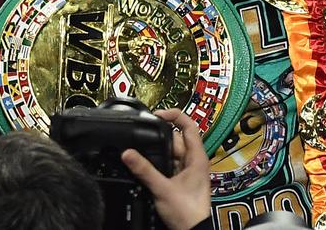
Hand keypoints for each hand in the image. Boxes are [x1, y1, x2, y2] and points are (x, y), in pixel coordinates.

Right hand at [121, 109, 210, 229]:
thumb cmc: (186, 212)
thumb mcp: (162, 189)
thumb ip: (144, 170)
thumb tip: (128, 153)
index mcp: (197, 156)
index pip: (189, 125)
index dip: (175, 115)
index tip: (157, 114)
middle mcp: (193, 160)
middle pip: (176, 138)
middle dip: (159, 137)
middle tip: (142, 136)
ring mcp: (187, 170)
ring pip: (170, 152)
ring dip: (157, 152)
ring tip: (141, 150)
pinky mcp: (180, 180)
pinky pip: (168, 165)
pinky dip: (158, 163)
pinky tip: (146, 165)